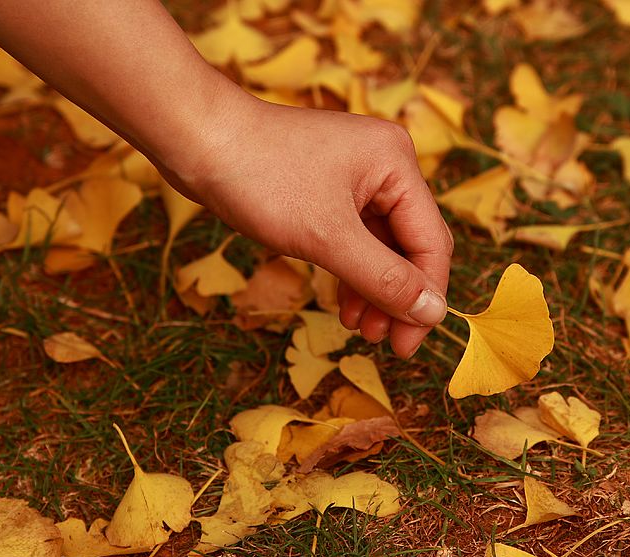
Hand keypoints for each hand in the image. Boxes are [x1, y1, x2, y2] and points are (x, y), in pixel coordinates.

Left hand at [166, 88, 453, 358]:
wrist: (195, 139)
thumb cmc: (261, 178)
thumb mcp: (328, 238)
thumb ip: (385, 279)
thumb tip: (434, 314)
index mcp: (397, 163)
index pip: (431, 242)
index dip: (425, 297)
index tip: (407, 345)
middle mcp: (386, 166)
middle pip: (409, 246)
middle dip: (397, 296)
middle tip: (384, 343)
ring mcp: (358, 177)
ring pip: (382, 247)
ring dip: (375, 290)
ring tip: (360, 329)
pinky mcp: (330, 189)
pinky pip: (356, 238)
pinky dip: (354, 272)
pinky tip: (346, 305)